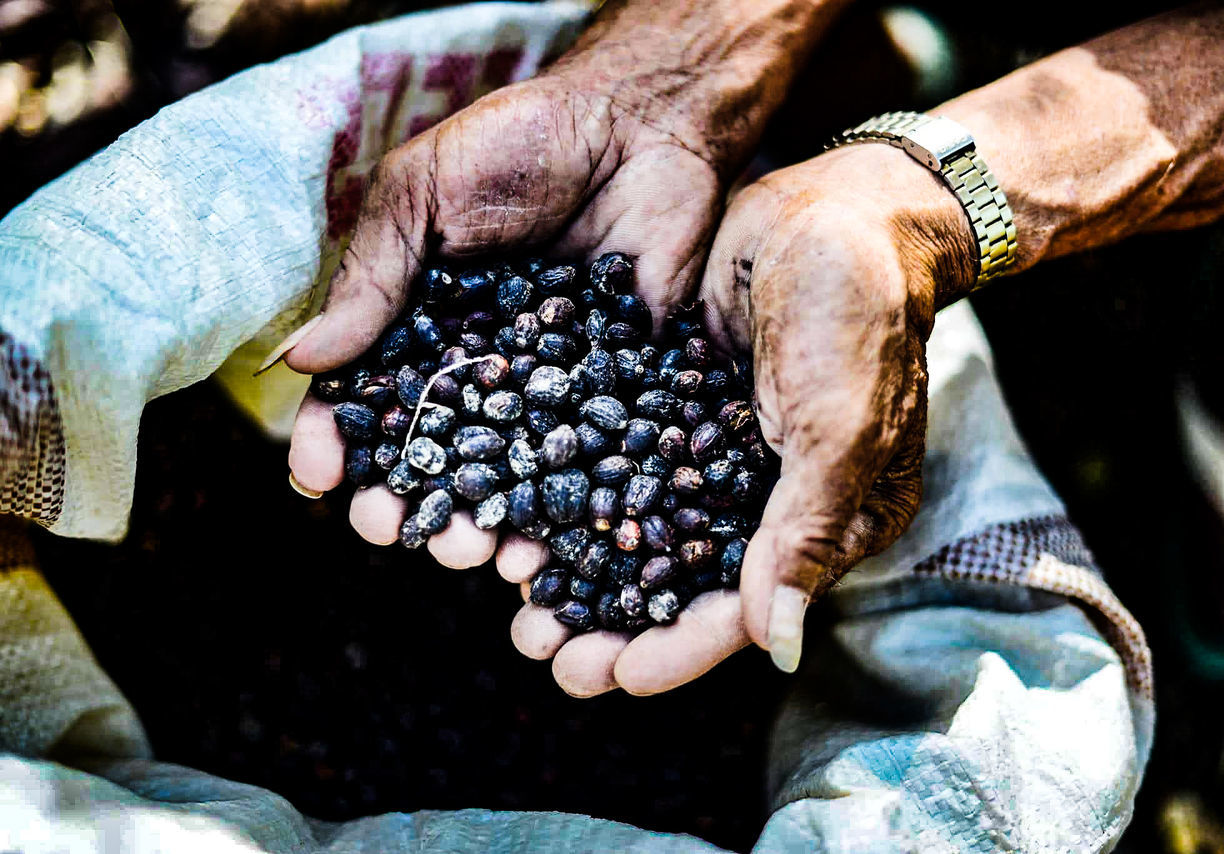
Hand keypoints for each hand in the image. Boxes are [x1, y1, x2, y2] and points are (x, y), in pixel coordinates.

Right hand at [283, 65, 722, 550]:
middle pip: (436, 455)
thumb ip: (374, 278)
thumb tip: (301, 364)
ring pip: (511, 475)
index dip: (339, 441)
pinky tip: (552, 545)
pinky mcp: (623, 392)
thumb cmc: (520, 143)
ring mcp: (551, 386)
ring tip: (471, 554)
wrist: (641, 122)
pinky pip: (594, 460)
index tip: (319, 476)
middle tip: (395, 531)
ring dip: (484, 522)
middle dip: (409, 501)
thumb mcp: (425, 195)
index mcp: (421, 326)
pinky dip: (572, 507)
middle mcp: (482, 369)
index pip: (368, 398)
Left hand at [506, 142, 975, 695]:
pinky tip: (524, 512)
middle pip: (685, 582)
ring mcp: (720, 451)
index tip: (612, 677)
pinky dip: (577, 492)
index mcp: (828, 518)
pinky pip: (622, 464)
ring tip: (519, 602)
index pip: (749, 608)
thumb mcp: (838, 424)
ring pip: (645, 531)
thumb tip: (781, 648)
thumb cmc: (856, 311)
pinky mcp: (679, 405)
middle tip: (544, 653)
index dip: (680, 648)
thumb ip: (806, 532)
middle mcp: (770, 497)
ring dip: (587, 568)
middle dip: (615, 623)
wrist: (836, 204)